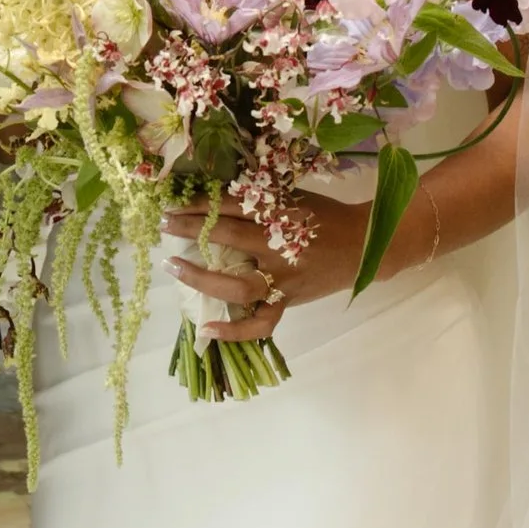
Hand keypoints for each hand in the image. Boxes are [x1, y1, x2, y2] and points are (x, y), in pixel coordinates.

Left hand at [165, 199, 372, 342]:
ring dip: (200, 276)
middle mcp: (279, 245)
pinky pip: (260, 323)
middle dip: (190, 229)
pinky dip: (234, 330)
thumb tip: (217, 197)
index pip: (232, 206)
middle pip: (227, 237)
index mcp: (280, 213)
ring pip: (237, 284)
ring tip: (173, 266)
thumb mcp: (294, 197)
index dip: (200, 204)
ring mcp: (284, 278)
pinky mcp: (288, 300)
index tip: (174, 203)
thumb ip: (261, 199)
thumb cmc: (326, 217)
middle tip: (164, 224)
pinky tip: (207, 329)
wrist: (364, 245)